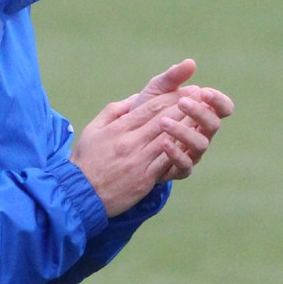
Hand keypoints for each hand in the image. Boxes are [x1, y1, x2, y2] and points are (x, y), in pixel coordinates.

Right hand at [71, 90, 193, 216]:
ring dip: (187, 127)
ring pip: (168, 139)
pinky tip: (192, 144)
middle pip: (163, 120)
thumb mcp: (94, 129)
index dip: (172, 97)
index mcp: (119, 128)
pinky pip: (166, 162)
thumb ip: (114, 111)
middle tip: (202, 96)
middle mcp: (130, 142)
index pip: (150, 107)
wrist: (79, 194)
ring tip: (203, 116)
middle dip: (184, 106)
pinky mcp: (144, 179)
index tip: (187, 89)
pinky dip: (180, 151)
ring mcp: (138, 160)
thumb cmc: (86, 160)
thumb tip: (134, 98)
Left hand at [131, 59, 234, 182]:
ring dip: (184, 132)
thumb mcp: (156, 90)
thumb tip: (191, 62)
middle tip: (181, 101)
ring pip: (201, 144)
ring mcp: (192, 152)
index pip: (223, 108)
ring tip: (163, 122)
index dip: (219, 101)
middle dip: (199, 112)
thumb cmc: (147, 111)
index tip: (204, 92)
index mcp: (202, 113)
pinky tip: (163, 142)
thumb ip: (172, 77)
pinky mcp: (179, 169)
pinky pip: (185, 165)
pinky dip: (176, 153)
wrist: (125, 138)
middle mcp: (202, 133)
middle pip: (214, 124)